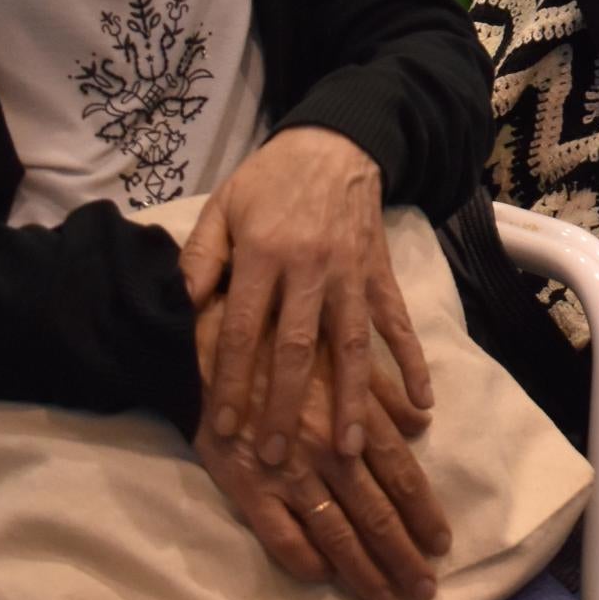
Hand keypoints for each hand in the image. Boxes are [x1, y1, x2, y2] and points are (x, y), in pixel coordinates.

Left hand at [180, 129, 431, 467]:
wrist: (337, 141)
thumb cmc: (270, 181)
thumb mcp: (223, 207)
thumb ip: (200, 258)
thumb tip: (176, 308)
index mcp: (263, 252)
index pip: (243, 328)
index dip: (231, 380)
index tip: (224, 428)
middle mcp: (310, 268)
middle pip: (297, 347)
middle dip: (286, 405)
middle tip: (280, 458)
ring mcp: (351, 273)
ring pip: (352, 344)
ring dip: (350, 399)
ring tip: (349, 449)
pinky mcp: (381, 273)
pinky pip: (398, 323)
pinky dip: (413, 362)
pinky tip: (422, 403)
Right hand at [192, 312, 449, 599]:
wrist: (207, 349)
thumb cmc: (280, 350)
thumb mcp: (339, 360)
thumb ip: (382, 394)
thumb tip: (422, 423)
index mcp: (356, 418)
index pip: (402, 476)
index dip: (424, 513)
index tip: (442, 545)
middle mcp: (328, 450)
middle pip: (376, 512)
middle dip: (403, 556)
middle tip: (425, 591)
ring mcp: (287, 473)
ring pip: (335, 532)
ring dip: (364, 570)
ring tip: (387, 597)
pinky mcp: (246, 487)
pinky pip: (281, 536)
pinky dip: (304, 560)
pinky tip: (324, 578)